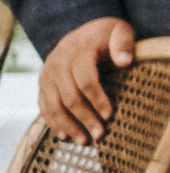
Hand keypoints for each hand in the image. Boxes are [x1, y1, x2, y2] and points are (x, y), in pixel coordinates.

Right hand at [41, 17, 133, 141]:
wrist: (82, 31)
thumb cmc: (107, 35)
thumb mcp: (120, 30)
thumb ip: (123, 43)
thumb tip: (124, 61)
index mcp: (78, 50)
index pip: (86, 79)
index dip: (97, 98)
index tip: (109, 115)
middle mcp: (58, 63)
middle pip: (69, 95)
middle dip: (84, 117)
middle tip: (99, 135)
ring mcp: (48, 74)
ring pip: (53, 104)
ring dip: (67, 124)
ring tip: (83, 142)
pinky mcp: (43, 84)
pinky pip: (43, 105)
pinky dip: (52, 121)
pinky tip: (64, 136)